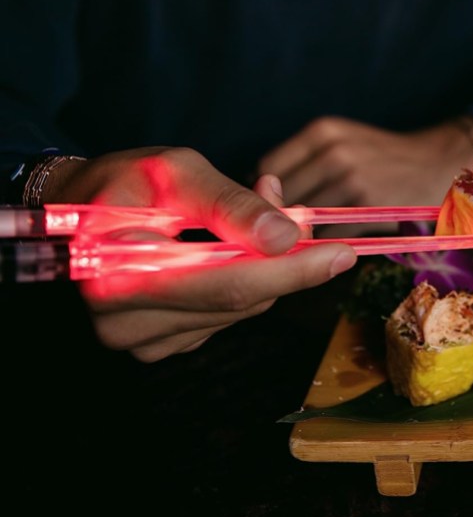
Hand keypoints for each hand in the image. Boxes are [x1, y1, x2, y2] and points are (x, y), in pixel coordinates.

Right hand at [41, 146, 356, 361]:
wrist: (85, 211)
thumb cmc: (129, 183)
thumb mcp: (178, 172)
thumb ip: (231, 204)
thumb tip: (287, 236)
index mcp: (121, 272)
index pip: (228, 282)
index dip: (293, 270)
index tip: (343, 254)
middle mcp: (126, 320)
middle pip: (240, 301)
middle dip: (286, 262)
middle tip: (303, 219)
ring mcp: (143, 340)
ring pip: (241, 310)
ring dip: (265, 269)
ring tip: (254, 223)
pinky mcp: (160, 344)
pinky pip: (228, 317)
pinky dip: (245, 284)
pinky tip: (233, 253)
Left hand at [257, 117, 472, 236]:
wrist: (440, 163)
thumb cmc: (385, 158)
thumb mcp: (344, 143)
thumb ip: (306, 163)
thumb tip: (265, 198)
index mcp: (322, 132)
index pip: (267, 168)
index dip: (265, 195)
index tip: (270, 210)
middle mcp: (333, 151)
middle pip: (282, 196)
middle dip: (279, 218)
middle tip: (286, 232)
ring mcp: (352, 178)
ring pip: (304, 220)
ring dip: (303, 235)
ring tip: (312, 239)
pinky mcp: (369, 206)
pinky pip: (330, 235)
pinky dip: (328, 245)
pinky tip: (336, 243)